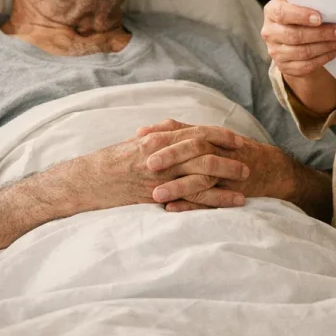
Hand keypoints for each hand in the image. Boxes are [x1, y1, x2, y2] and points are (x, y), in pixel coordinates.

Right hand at [71, 123, 249, 211]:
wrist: (87, 180)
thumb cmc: (112, 161)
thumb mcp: (137, 143)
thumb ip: (159, 134)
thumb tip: (176, 127)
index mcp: (160, 138)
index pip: (198, 133)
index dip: (221, 136)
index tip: (239, 140)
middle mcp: (163, 155)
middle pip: (204, 154)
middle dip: (229, 160)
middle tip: (248, 165)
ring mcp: (160, 176)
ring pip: (200, 177)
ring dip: (225, 183)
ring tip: (244, 189)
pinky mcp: (156, 196)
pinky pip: (187, 200)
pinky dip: (208, 203)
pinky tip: (223, 207)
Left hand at [139, 122, 297, 212]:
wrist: (269, 168)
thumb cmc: (231, 151)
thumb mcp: (206, 136)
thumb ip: (176, 132)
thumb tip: (141, 131)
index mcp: (209, 138)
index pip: (186, 132)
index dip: (165, 136)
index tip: (141, 140)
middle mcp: (217, 152)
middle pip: (194, 150)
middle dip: (171, 157)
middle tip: (147, 165)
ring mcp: (224, 174)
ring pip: (201, 178)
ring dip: (178, 186)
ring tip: (155, 194)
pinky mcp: (228, 194)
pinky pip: (209, 202)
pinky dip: (191, 206)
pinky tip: (172, 210)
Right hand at [261, 0, 335, 78]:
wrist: (293, 36)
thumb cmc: (299, 15)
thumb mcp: (299, 5)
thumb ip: (309, 5)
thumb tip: (332, 8)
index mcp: (271, 11)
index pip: (282, 14)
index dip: (301, 16)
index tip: (319, 18)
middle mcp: (269, 32)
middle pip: (295, 36)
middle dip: (322, 34)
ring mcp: (275, 52)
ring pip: (303, 52)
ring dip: (327, 46)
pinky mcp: (285, 67)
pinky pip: (307, 65)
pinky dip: (325, 57)